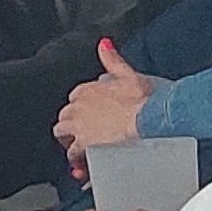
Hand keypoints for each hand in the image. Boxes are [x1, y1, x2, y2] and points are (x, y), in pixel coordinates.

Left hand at [55, 39, 157, 165]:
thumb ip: (113, 60)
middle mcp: (79, 108)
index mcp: (88, 90)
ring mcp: (79, 127)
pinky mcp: (83, 145)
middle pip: (64, 116)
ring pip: (62, 133)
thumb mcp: (129, 74)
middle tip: (83, 134)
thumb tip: (103, 44)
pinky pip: (72, 155)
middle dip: (71, 125)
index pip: (74, 97)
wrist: (149, 120)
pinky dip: (77, 160)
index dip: (82, 107)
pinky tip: (84, 166)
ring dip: (70, 140)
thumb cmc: (145, 100)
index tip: (91, 115)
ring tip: (81, 150)